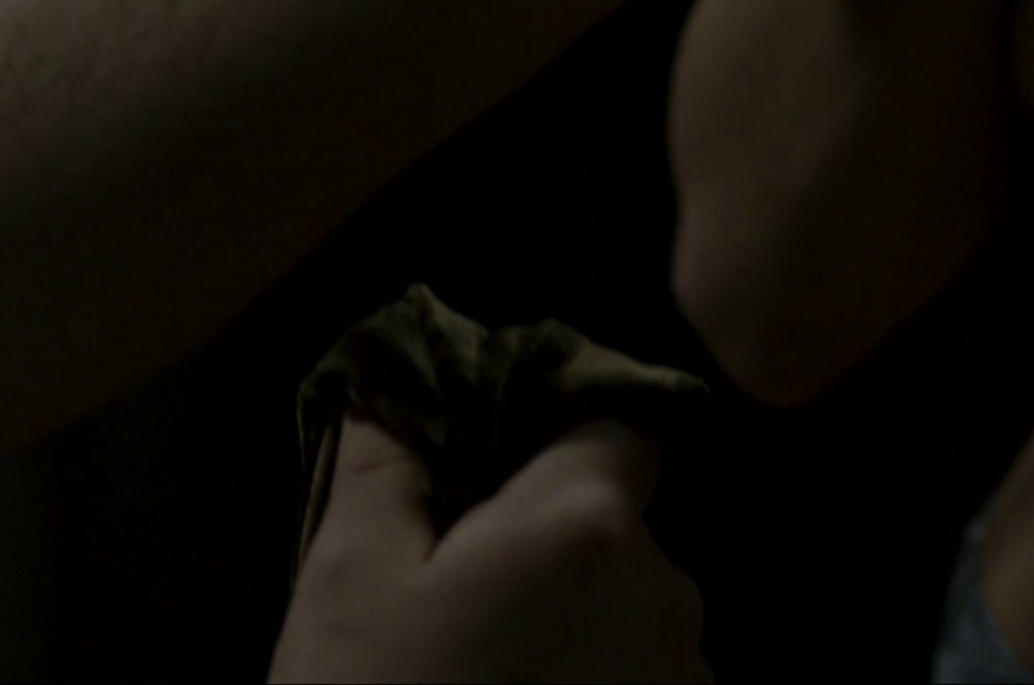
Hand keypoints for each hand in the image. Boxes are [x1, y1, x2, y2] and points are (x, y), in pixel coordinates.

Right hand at [269, 417, 709, 682]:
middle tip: (444, 590)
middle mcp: (669, 595)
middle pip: (613, 520)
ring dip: (565, 619)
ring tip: (474, 671)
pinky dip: (586, 679)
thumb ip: (384, 459)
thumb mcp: (348, 582)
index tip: (483, 452)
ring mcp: (686, 682)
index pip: (614, 415)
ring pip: (625, 607)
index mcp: (587, 527)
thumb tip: (396, 379)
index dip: (549, 418)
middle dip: (539, 537)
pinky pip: (635, 676)